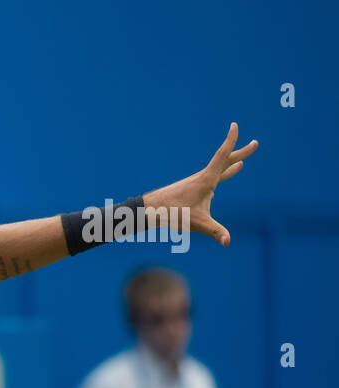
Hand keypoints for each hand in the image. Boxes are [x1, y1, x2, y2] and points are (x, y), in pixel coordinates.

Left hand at [148, 122, 258, 245]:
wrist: (151, 211)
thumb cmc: (172, 214)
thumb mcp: (197, 223)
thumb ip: (215, 231)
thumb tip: (228, 242)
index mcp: (206, 179)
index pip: (222, 155)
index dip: (231, 140)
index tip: (234, 125)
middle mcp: (203, 177)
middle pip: (225, 161)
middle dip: (241, 152)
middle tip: (255, 143)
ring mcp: (197, 183)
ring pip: (219, 170)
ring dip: (231, 164)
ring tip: (241, 162)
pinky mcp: (193, 189)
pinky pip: (212, 178)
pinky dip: (222, 174)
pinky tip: (222, 179)